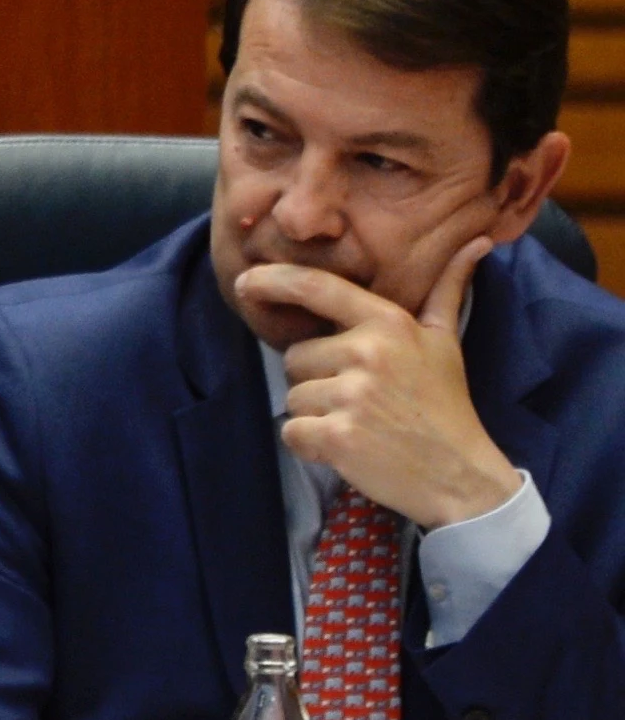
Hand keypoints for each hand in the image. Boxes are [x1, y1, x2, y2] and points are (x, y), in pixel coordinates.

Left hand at [248, 240, 522, 530]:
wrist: (462, 476)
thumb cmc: (446, 406)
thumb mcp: (446, 342)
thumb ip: (446, 291)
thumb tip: (476, 242)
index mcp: (388, 323)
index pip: (315, 288)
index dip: (272, 280)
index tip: (244, 282)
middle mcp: (367, 352)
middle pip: (296, 356)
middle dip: (317, 380)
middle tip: (362, 401)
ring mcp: (352, 395)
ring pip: (293, 396)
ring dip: (315, 415)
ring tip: (361, 424)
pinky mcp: (339, 435)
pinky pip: (292, 431)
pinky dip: (310, 445)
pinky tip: (348, 448)